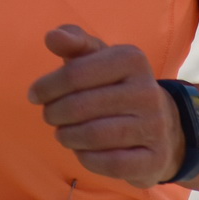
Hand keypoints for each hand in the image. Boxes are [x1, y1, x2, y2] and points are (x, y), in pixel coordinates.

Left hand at [28, 25, 184, 188]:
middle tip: (49, 116)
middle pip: (81, 106)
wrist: (164, 126)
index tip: (35, 95)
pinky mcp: (154, 158)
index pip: (76, 73)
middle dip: (54, 113)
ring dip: (67, 137)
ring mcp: (154, 126)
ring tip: (63, 133)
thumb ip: (74, 43)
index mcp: (131, 59)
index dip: (48, 86)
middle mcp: (147, 90)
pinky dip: (87, 158)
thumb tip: (52, 37)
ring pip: (93, 135)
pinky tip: (82, 151)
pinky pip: (110, 163)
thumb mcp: (99, 59)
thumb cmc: (116, 86)